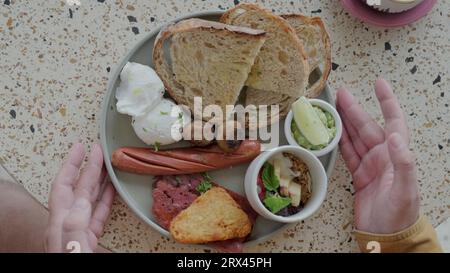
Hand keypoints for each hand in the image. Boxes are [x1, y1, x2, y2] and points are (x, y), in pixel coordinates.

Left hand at [45, 143, 114, 252]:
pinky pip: (98, 213)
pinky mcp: (90, 239)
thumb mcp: (73, 250)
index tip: (82, 147)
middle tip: (96, 149)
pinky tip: (112, 191)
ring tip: (107, 165)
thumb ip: (75, 226)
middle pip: (77, 189)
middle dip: (86, 167)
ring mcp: (79, 232)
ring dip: (98, 180)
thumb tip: (82, 200)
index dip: (73, 165)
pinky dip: (106, 199)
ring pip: (89, 199)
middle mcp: (68, 225)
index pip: (65, 187)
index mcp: (61, 226)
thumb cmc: (73, 265)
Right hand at [336, 78, 419, 233]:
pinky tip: (331, 132)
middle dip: (354, 109)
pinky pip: (347, 154)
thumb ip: (403, 163)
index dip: (386, 101)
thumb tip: (394, 137)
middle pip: (367, 126)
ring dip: (344, 122)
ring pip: (355, 138)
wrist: (386, 235)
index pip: (393, 121)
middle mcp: (383, 156)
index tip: (379, 84)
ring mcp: (370, 165)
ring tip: (333, 108)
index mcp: (395, 155)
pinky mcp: (359, 175)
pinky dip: (338, 142)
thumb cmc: (400, 215)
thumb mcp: (405, 190)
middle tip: (342, 94)